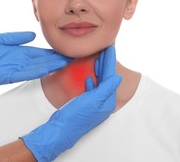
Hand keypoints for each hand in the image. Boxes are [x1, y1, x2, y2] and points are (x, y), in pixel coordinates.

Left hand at [0, 31, 71, 101]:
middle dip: (55, 59)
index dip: (50, 52)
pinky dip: (37, 71)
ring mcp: (15, 69)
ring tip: (64, 62)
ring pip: (37, 67)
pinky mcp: (9, 75)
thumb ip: (16, 37)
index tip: (63, 50)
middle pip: (41, 60)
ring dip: (50, 65)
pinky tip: (48, 68)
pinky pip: (26, 73)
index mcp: (18, 53)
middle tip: (71, 57)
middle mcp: (19, 62)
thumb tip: (33, 34)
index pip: (38, 53)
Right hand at [22, 45, 120, 161]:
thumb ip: (106, 88)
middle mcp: (103, 104)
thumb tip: (118, 77)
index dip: (110, 62)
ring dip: (100, 72)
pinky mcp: (87, 107)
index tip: (110, 48)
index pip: (111, 77)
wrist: (61, 130)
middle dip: (106, 65)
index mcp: (107, 102)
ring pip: (100, 84)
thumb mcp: (92, 100)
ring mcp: (95, 106)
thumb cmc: (75, 116)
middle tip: (105, 50)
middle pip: (107, 80)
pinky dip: (93, 82)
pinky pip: (93, 90)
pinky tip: (89, 79)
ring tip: (99, 60)